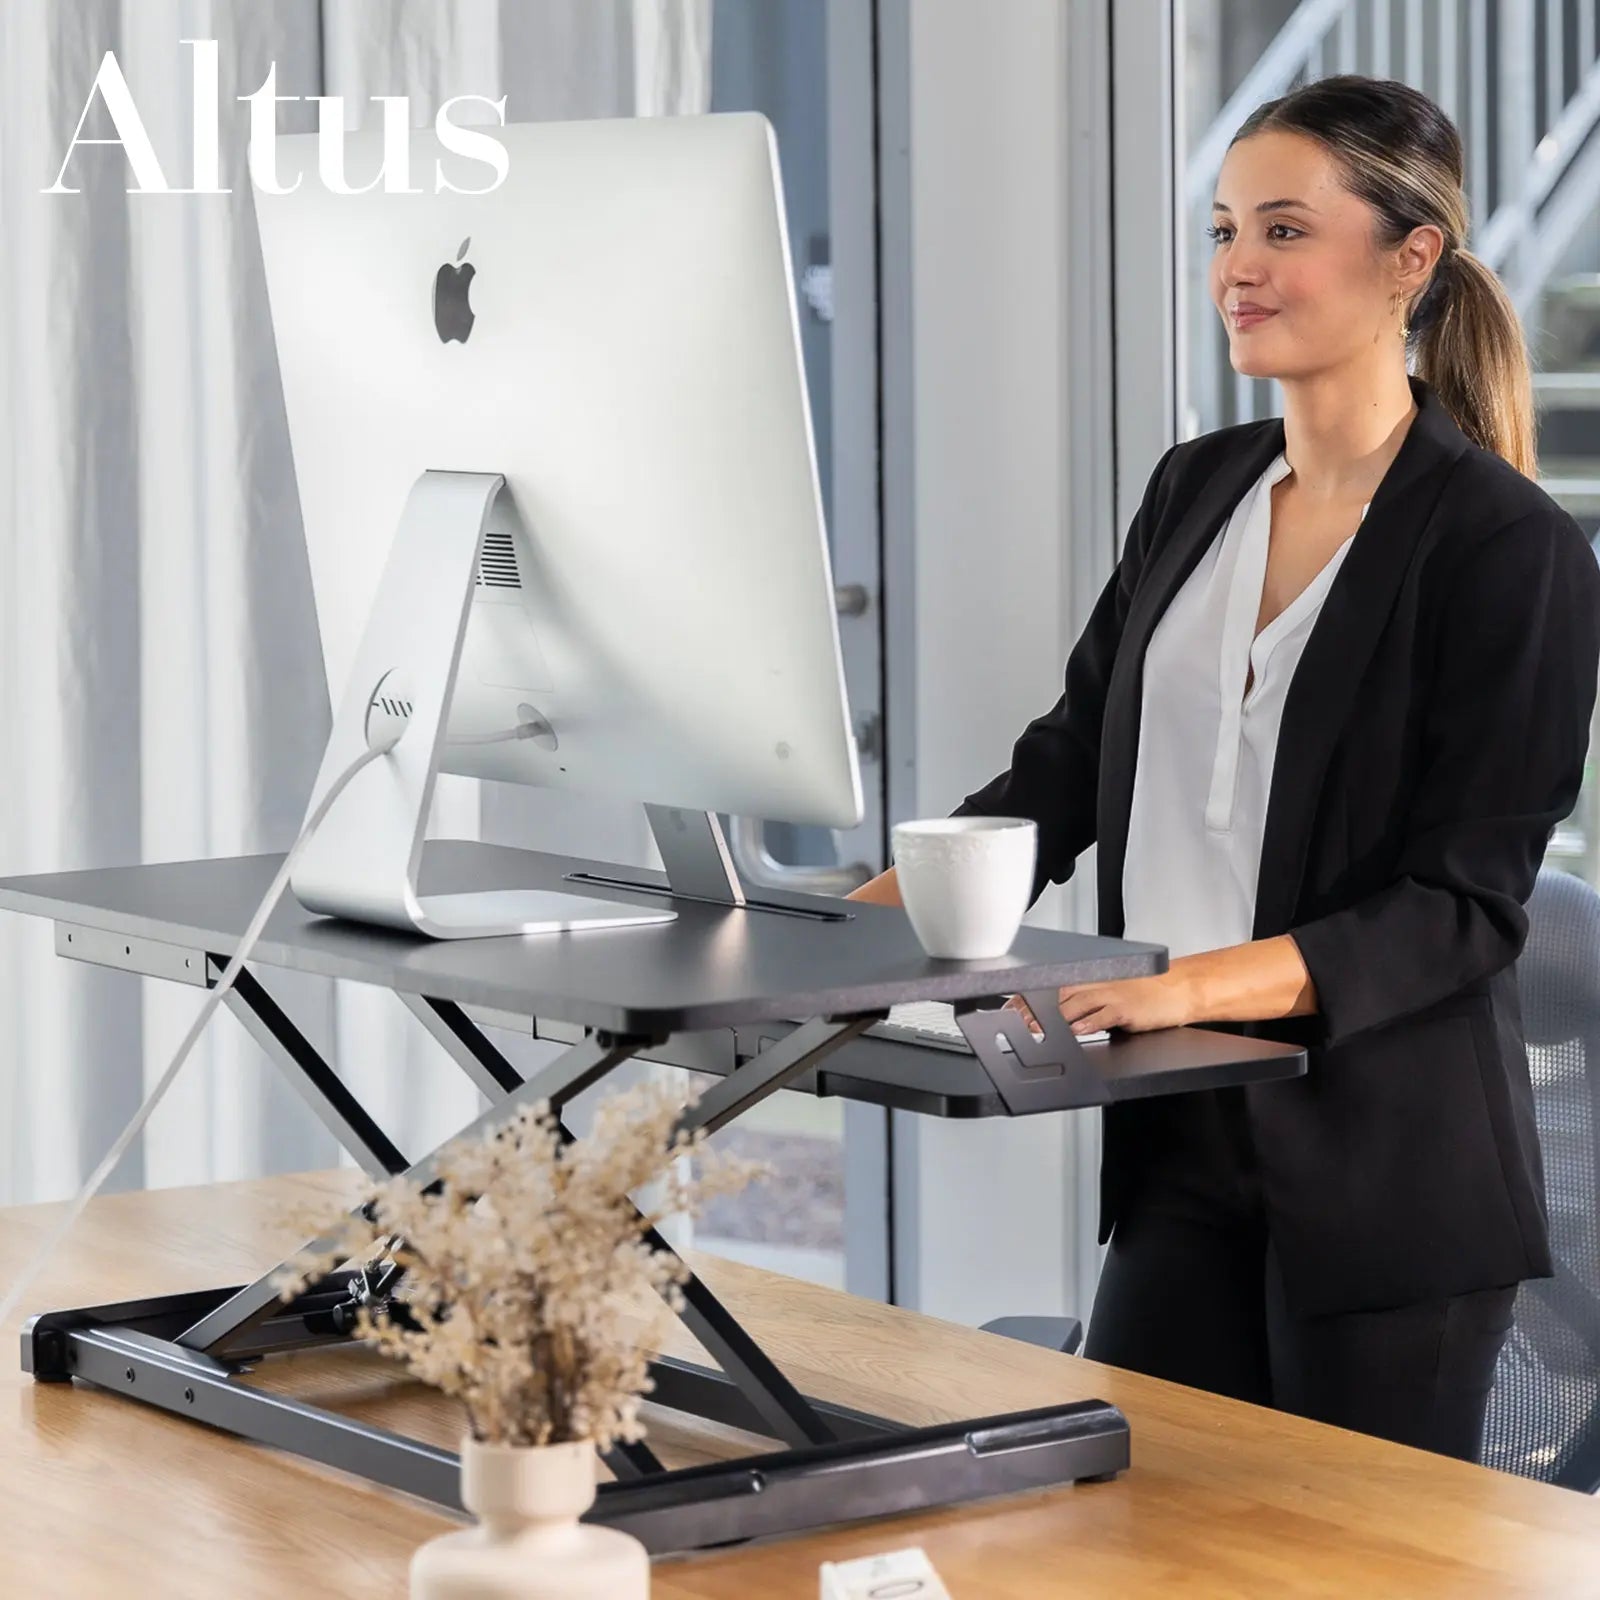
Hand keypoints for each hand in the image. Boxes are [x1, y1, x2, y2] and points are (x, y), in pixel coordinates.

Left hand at [1004, 972, 1192, 1036]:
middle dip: (1032, 1008)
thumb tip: (1059, 1018)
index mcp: (1091, 979)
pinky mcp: (1126, 1009)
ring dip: (1052, 1018)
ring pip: (1075, 1004)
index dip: (1029, 997)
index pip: (1052, 986)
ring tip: (1034, 1030)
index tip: (1009, 1008)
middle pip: (1056, 994)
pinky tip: (1074, 1031)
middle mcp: (1098, 984)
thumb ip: (1085, 1004)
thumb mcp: (1111, 993)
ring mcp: (1112, 995)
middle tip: (1012, 1022)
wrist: (1179, 988)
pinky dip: (1087, 1023)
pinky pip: (1103, 1015)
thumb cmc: (1146, 991)